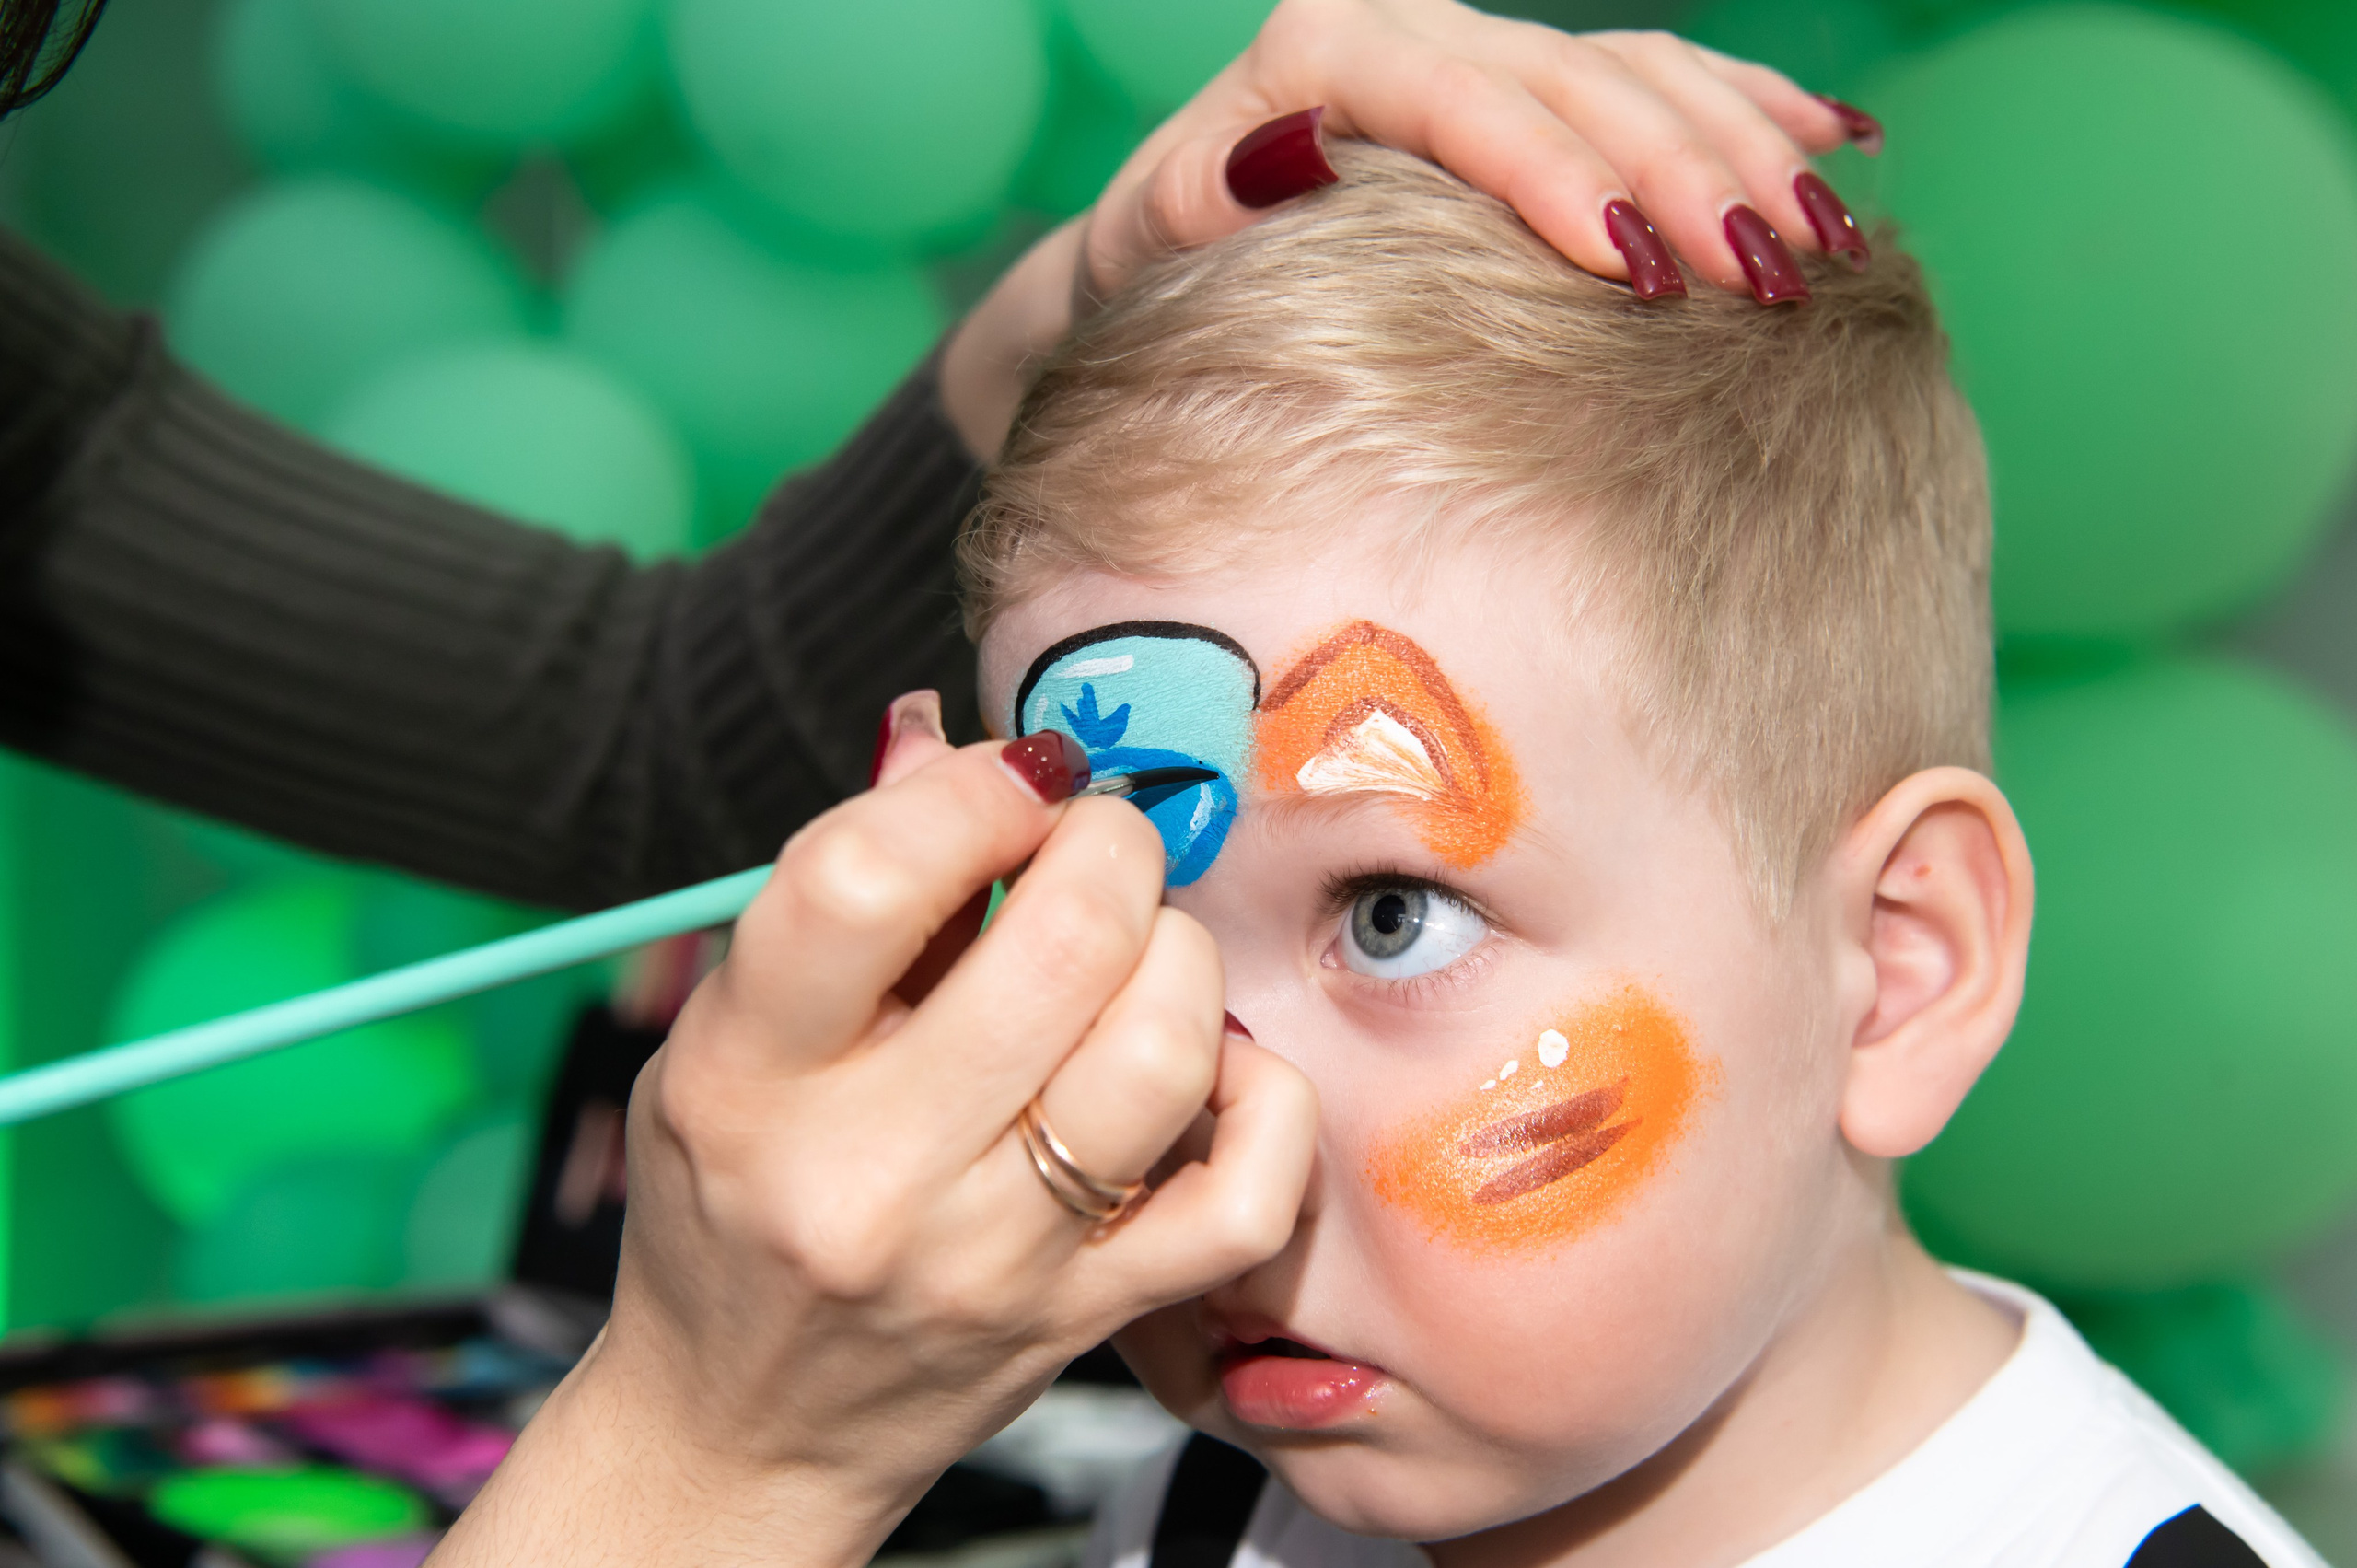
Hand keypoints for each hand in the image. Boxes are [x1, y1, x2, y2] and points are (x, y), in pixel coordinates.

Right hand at [431, 703, 1317, 1566]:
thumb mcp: (727, 1037)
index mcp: (749, 1080)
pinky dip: (1257, 1096)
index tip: (1012, 779)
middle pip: (1063, 943)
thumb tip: (950, 741)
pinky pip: (1250, 1188)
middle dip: (1108, 846)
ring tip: (1138, 951)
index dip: (972, 790)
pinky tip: (1201, 1068)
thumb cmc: (731, 1203)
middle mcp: (873, 1176)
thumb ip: (839, 890)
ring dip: (1178, 953)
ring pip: (1167, 1046)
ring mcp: (999, 1257)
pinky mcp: (1095, 1315)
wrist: (744, 1428)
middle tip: (1093, 845)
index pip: (867, 880)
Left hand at [941, 0, 1876, 456]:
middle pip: (1576, 81)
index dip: (1553, 174)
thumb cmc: (1161, 263)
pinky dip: (1749, 105)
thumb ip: (1205, 197)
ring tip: (1823, 241)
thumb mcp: (1151, 239)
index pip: (1462, 100)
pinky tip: (1837, 146)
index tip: (1626, 259)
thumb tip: (1288, 154)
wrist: (1167, 244)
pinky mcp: (1532, 86)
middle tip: (1766, 275)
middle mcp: (1414, 29)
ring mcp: (1484, 50)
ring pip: (1640, 71)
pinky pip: (1662, 75)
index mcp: (1324, 53)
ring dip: (1742, 148)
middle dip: (1682, 174)